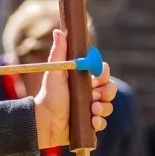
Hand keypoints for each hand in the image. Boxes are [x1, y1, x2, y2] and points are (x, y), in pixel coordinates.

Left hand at [34, 30, 116, 148]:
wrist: (44, 122)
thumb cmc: (48, 96)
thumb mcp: (55, 74)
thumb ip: (59, 53)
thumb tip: (58, 31)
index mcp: (83, 79)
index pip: (102, 72)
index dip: (103, 73)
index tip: (98, 76)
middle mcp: (89, 93)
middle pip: (110, 88)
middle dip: (108, 91)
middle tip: (97, 95)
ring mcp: (91, 109)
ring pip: (108, 106)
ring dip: (104, 107)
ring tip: (93, 109)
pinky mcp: (90, 124)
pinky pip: (102, 122)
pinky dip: (99, 122)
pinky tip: (92, 121)